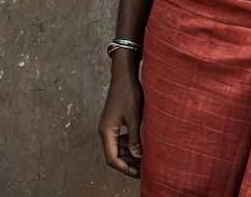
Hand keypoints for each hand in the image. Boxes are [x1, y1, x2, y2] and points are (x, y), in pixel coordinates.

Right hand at [98, 63, 141, 178]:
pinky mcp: (115, 123)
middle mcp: (105, 131)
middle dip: (129, 164)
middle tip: (145, 169)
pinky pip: (120, 140)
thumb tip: (138, 157)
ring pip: (118, 149)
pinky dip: (130, 146)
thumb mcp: (134, 119)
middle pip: (114, 156)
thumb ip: (135, 140)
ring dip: (130, 156)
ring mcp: (109, 127)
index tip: (140, 174)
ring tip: (145, 160)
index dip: (125, 169)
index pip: (112, 159)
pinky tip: (141, 147)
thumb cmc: (128, 94)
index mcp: (106, 131)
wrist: (124, 75)